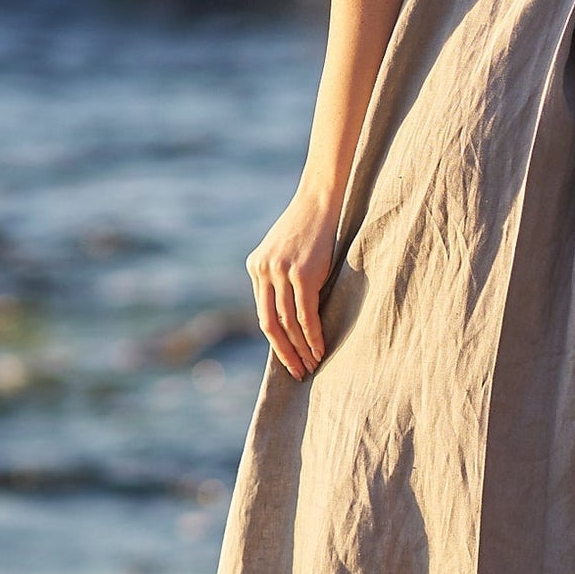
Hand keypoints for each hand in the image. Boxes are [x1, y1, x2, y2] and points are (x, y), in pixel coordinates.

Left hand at [245, 188, 338, 379]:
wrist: (320, 200)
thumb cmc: (310, 229)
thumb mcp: (286, 253)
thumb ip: (282, 278)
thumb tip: (292, 316)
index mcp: (255, 267)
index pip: (264, 314)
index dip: (276, 342)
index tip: (289, 359)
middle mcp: (262, 271)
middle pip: (269, 324)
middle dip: (285, 353)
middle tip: (298, 373)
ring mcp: (279, 272)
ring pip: (287, 322)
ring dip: (301, 348)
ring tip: (313, 364)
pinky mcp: (300, 273)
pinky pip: (304, 313)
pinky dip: (312, 334)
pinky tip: (320, 348)